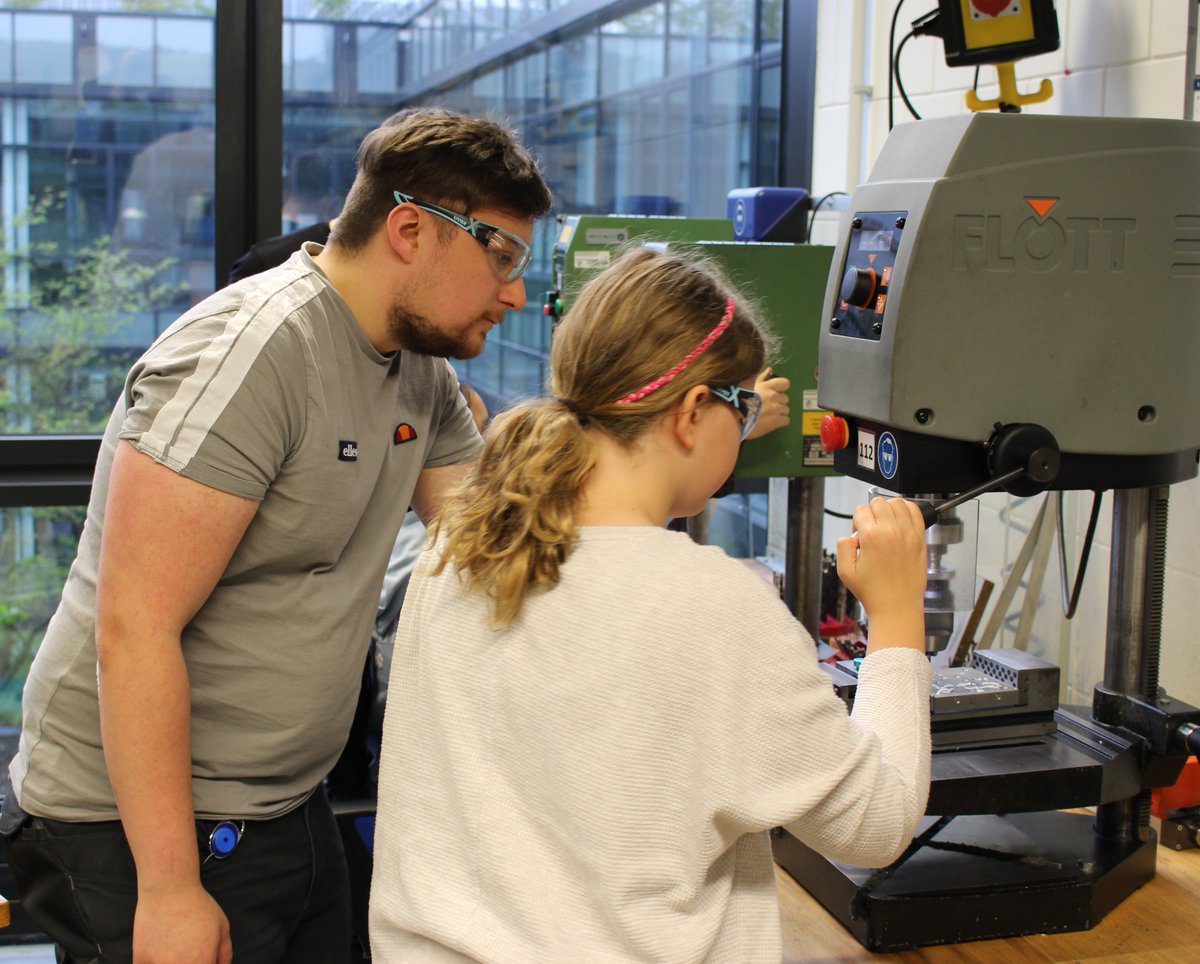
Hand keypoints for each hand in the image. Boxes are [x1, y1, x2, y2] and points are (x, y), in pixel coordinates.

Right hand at [133, 881, 231, 963]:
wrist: (169, 890)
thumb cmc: (197, 906)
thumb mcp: (222, 928)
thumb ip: (224, 955)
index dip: (205, 963)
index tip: (203, 957)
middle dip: (189, 961)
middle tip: (188, 950)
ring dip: (170, 960)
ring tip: (174, 946)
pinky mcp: (140, 960)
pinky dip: (153, 961)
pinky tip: (159, 949)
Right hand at [745, 367, 789, 439]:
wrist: (736, 421)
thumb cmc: (741, 403)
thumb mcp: (750, 386)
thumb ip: (761, 378)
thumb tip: (770, 369)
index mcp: (767, 386)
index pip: (785, 383)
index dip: (782, 389)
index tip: (776, 393)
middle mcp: (773, 396)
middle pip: (785, 398)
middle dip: (778, 403)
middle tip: (767, 407)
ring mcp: (776, 409)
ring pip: (785, 410)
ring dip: (779, 413)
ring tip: (768, 416)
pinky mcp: (777, 421)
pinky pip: (786, 420)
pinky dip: (780, 422)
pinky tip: (770, 422)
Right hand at [835, 497, 926, 649]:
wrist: (896, 607)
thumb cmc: (873, 592)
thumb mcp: (845, 571)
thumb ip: (842, 546)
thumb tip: (851, 536)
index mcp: (872, 537)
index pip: (861, 510)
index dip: (856, 520)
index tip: (858, 534)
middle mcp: (892, 531)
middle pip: (878, 502)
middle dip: (870, 512)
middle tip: (869, 529)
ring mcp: (909, 534)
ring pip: (898, 502)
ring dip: (888, 508)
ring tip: (884, 522)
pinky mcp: (920, 540)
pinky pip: (916, 512)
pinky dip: (907, 509)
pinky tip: (900, 518)